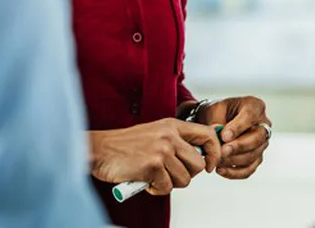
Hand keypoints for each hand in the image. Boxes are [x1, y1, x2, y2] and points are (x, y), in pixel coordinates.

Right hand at [89, 119, 222, 194]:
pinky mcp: (153, 166)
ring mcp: (161, 150)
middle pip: (198, 164)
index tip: (208, 165)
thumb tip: (201, 157)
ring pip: (184, 179)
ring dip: (170, 184)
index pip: (207, 135)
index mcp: (172, 125)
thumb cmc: (126, 146)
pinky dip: (156, 189)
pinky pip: (167, 188)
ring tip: (154, 176)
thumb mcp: (155, 133)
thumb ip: (176, 141)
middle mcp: (169, 135)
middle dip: (187, 175)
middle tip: (169, 174)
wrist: (100, 150)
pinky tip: (145, 180)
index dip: (214, 153)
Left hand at [199, 96, 270, 178]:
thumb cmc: (216, 113)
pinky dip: (235, 172)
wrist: (215, 121)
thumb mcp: (214, 111)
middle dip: (238, 147)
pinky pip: (249, 169)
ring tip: (217, 161)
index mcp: (254, 106)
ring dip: (234, 160)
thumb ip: (219, 123)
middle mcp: (263, 124)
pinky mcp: (257, 157)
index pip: (250, 116)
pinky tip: (221, 170)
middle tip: (222, 151)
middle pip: (257, 138)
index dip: (238, 127)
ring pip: (253, 155)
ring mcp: (262, 143)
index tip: (224, 136)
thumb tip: (222, 140)